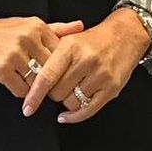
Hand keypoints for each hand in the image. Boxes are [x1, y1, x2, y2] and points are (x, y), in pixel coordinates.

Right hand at [0, 13, 84, 98]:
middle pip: (51, 69)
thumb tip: (79, 26)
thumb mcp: (27, 24)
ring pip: (37, 81)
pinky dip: (20, 92)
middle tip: (46, 85)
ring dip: (34, 87)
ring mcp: (14, 54)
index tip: (59, 73)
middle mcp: (27, 39)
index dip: (61, 66)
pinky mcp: (2, 69)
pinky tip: (13, 83)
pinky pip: (21, 90)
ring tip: (28, 83)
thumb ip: (55, 28)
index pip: (61, 53)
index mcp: (36, 27)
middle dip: (50, 80)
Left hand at [20, 9, 151, 123]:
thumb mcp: (70, 39)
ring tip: (72, 89)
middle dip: (54, 93)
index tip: (27, 107)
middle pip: (58, 93)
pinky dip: (75, 116)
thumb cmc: (93, 39)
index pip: (47, 76)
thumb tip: (32, 76)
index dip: (35, 94)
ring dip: (67, 101)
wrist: (124, 35)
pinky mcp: (111, 87)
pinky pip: (88, 110)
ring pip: (72, 102)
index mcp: (70, 46)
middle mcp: (85, 60)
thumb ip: (50, 55)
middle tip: (58, 85)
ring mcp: (100, 75)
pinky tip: (67, 114)